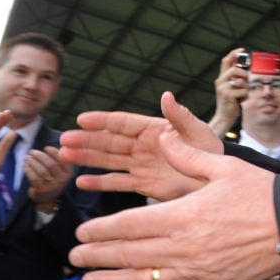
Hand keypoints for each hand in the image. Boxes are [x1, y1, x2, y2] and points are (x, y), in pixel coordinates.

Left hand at [25, 146, 72, 206]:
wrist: (48, 199)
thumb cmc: (52, 180)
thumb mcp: (60, 171)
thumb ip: (58, 160)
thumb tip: (48, 147)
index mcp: (68, 172)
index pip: (62, 159)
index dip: (53, 152)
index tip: (45, 148)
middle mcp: (62, 179)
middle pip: (51, 164)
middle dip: (40, 156)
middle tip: (32, 151)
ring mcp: (52, 186)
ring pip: (42, 171)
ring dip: (32, 162)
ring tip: (26, 157)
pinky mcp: (42, 191)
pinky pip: (34, 178)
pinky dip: (28, 170)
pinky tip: (24, 165)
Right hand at [59, 92, 222, 200]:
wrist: (216, 179)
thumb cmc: (209, 150)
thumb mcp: (197, 132)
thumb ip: (180, 116)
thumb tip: (166, 95)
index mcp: (153, 129)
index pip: (123, 122)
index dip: (102, 121)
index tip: (81, 119)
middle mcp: (142, 145)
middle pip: (109, 141)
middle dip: (87, 140)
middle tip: (64, 141)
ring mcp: (140, 164)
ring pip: (108, 160)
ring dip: (87, 158)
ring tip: (64, 156)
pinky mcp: (142, 183)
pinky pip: (117, 182)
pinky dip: (100, 183)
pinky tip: (82, 182)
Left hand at [69, 129, 279, 279]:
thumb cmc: (262, 194)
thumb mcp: (224, 167)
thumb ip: (187, 155)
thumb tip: (160, 137)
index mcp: (184, 215)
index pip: (129, 224)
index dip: (101, 231)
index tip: (82, 232)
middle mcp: (184, 247)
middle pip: (128, 255)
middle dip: (96, 257)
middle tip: (75, 257)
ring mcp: (195, 271)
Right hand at [210, 48, 249, 134]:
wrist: (225, 117)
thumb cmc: (232, 102)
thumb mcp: (234, 88)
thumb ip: (238, 79)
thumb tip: (248, 69)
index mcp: (222, 78)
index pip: (226, 61)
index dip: (234, 54)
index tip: (242, 49)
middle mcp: (220, 81)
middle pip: (235, 69)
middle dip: (244, 74)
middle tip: (248, 81)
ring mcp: (222, 88)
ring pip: (240, 81)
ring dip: (245, 87)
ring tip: (243, 94)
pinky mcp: (227, 95)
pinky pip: (243, 91)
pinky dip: (245, 96)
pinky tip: (241, 101)